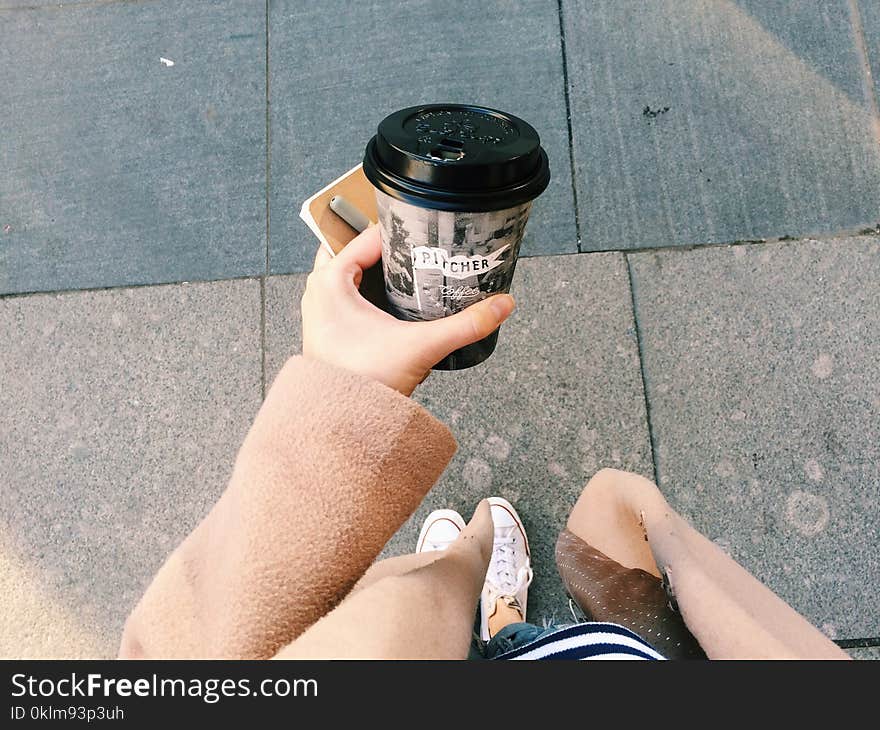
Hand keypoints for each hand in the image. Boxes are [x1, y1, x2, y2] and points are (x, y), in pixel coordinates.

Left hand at [301, 225, 514, 395]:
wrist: (343, 424)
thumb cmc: (364, 382)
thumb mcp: (422, 346)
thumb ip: (465, 325)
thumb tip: (502, 305)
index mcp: (331, 282)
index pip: (366, 237)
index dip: (396, 230)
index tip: (422, 228)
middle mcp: (319, 293)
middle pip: (352, 252)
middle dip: (381, 248)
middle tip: (413, 246)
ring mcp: (321, 313)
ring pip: (348, 276)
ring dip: (373, 270)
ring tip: (407, 267)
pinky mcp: (328, 333)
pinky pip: (346, 298)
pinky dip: (367, 293)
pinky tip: (393, 301)